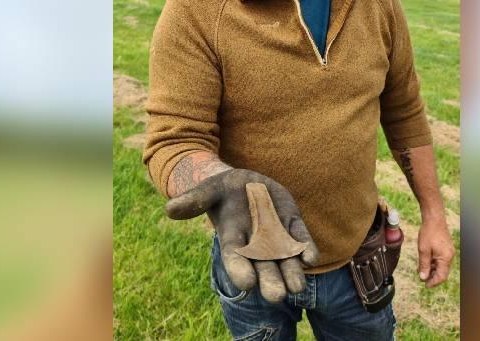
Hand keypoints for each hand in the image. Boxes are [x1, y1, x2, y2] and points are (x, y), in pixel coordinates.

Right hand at [164, 168, 318, 302]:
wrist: (245, 183)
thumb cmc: (221, 190)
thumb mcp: (207, 191)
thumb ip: (193, 201)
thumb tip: (169, 209)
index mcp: (232, 240)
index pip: (235, 260)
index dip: (240, 271)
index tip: (247, 283)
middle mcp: (255, 245)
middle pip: (264, 268)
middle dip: (270, 282)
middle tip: (277, 296)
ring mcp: (276, 237)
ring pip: (285, 260)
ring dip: (292, 273)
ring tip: (297, 288)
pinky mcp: (292, 225)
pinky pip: (300, 239)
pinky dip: (306, 249)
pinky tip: (310, 257)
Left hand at [417, 217, 453, 287]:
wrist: (434, 218)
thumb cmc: (428, 233)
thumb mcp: (423, 250)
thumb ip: (424, 265)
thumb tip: (423, 277)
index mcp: (446, 258)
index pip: (441, 276)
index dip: (433, 282)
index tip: (425, 285)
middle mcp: (449, 256)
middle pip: (442, 272)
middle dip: (432, 276)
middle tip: (421, 278)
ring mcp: (448, 252)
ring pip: (441, 266)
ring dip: (431, 269)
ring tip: (420, 269)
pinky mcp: (446, 248)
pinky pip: (441, 260)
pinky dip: (433, 263)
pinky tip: (425, 262)